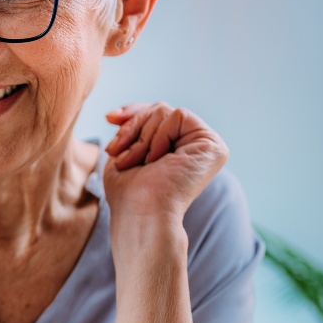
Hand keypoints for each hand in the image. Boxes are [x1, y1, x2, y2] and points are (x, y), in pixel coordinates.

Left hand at [103, 102, 228, 222]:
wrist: (141, 213)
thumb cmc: (129, 194)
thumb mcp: (122, 155)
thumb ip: (127, 132)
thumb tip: (115, 115)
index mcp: (176, 148)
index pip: (156, 115)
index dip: (132, 112)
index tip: (109, 118)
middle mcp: (194, 146)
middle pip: (158, 109)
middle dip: (132, 127)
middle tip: (116, 152)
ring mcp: (206, 145)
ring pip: (165, 110)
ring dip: (141, 137)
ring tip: (136, 163)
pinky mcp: (213, 146)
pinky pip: (178, 116)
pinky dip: (158, 136)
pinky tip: (156, 160)